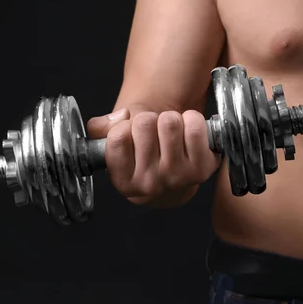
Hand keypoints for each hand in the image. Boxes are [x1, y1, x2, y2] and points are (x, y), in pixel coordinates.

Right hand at [87, 108, 220, 205]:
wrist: (171, 186)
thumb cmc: (141, 159)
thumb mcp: (115, 147)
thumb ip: (100, 129)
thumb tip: (122, 117)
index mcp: (124, 181)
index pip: (118, 137)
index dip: (125, 125)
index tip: (131, 132)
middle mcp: (150, 184)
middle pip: (144, 123)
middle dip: (148, 119)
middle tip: (152, 131)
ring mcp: (178, 177)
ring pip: (170, 122)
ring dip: (170, 118)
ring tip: (169, 132)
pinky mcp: (202, 168)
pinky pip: (194, 126)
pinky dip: (192, 119)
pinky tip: (187, 130)